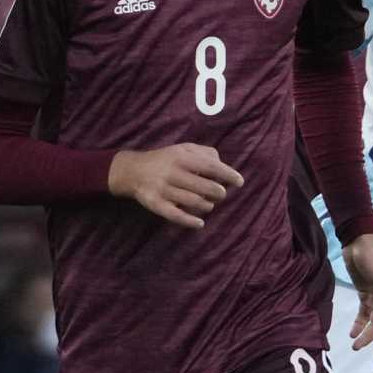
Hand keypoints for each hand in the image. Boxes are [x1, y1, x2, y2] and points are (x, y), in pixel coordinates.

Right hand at [107, 143, 240, 228]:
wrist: (132, 170)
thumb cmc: (165, 160)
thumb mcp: (184, 149)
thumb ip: (206, 153)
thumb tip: (224, 167)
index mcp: (182, 157)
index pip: (211, 167)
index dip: (228, 175)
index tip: (239, 182)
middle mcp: (172, 172)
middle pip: (204, 187)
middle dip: (218, 192)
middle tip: (220, 194)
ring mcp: (163, 189)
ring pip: (193, 202)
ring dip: (206, 205)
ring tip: (208, 204)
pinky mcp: (155, 204)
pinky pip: (175, 216)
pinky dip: (190, 222)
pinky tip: (200, 223)